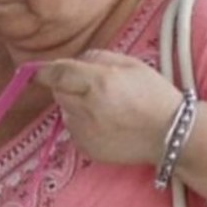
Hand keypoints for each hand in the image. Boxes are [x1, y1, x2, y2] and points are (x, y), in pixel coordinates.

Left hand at [36, 50, 181, 165]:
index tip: (36, 71)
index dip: (45, 71)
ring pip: (65, 111)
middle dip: (68, 86)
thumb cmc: (154, 95)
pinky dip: (83, 124)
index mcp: (98, 82)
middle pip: (59, 92)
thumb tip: (73, 62)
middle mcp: (86, 107)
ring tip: (105, 108)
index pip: (57, 74)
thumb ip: (97, 58)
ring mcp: (84, 131)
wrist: (171, 135)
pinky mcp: (85, 148)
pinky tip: (107, 124)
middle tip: (93, 88)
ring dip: (76, 106)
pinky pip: (73, 130)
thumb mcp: (131, 64)